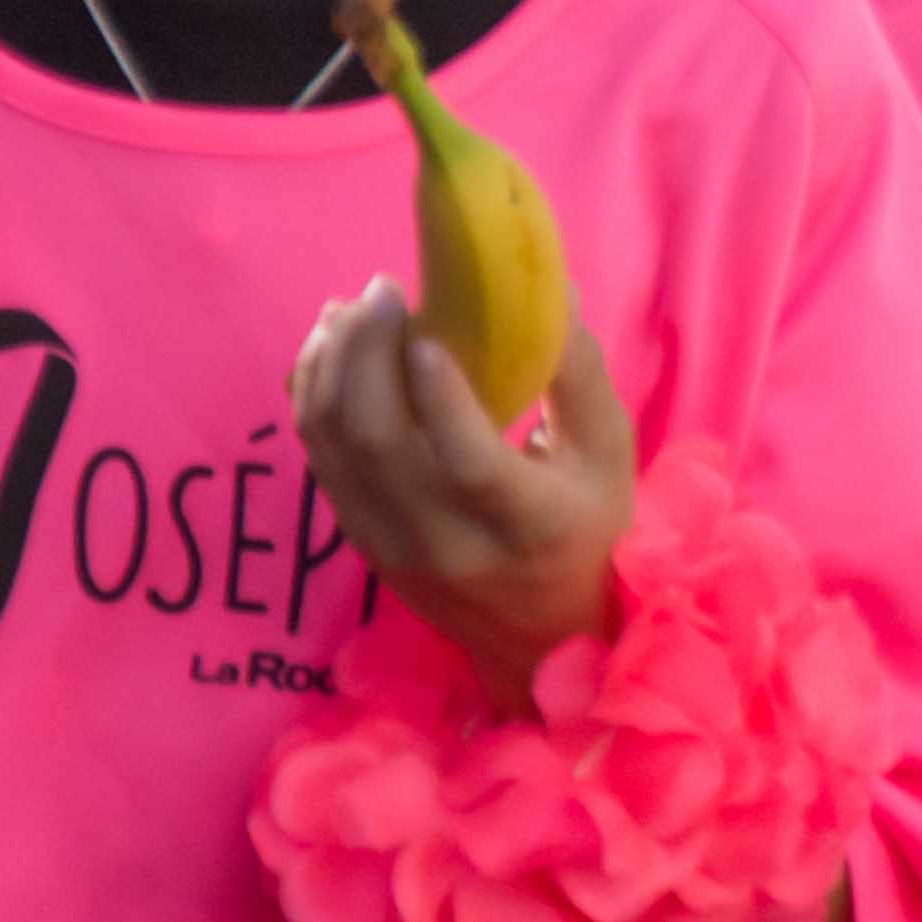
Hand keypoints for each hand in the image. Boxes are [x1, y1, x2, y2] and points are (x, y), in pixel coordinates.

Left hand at [292, 280, 633, 713]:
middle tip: (383, 291)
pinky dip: (314, 397)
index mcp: (530, 525)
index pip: (471, 465)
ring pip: (336, 447)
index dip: (441, 397)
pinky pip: (321, 460)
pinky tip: (333, 351)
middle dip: (367, 353)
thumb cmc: (587, 525)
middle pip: (381, 444)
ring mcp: (395, 549)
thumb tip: (546, 285)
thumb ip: (577, 372)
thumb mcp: (607, 453)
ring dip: (330, 367)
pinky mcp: (362, 542)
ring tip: (350, 310)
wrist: (540, 635)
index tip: (426, 327)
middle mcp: (452, 546)